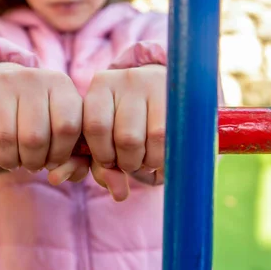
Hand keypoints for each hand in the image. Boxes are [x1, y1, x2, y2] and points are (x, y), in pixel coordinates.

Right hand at [0, 63, 83, 175]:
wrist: (5, 84)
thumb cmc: (42, 115)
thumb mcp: (62, 125)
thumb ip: (75, 157)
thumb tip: (57, 177)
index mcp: (61, 85)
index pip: (67, 127)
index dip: (60, 154)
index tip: (53, 161)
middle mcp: (33, 79)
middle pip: (34, 137)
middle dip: (33, 161)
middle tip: (32, 164)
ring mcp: (3, 84)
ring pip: (5, 138)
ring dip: (9, 160)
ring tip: (14, 160)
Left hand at [83, 65, 165, 200]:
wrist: (168, 92)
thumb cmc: (130, 122)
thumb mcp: (108, 139)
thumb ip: (99, 166)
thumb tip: (101, 191)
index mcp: (100, 87)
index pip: (95, 127)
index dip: (104, 154)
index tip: (110, 161)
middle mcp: (125, 78)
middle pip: (125, 137)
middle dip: (128, 162)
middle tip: (131, 163)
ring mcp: (154, 84)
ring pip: (149, 140)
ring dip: (146, 162)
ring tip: (145, 159)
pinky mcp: (175, 97)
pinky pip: (167, 140)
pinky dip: (162, 158)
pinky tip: (160, 155)